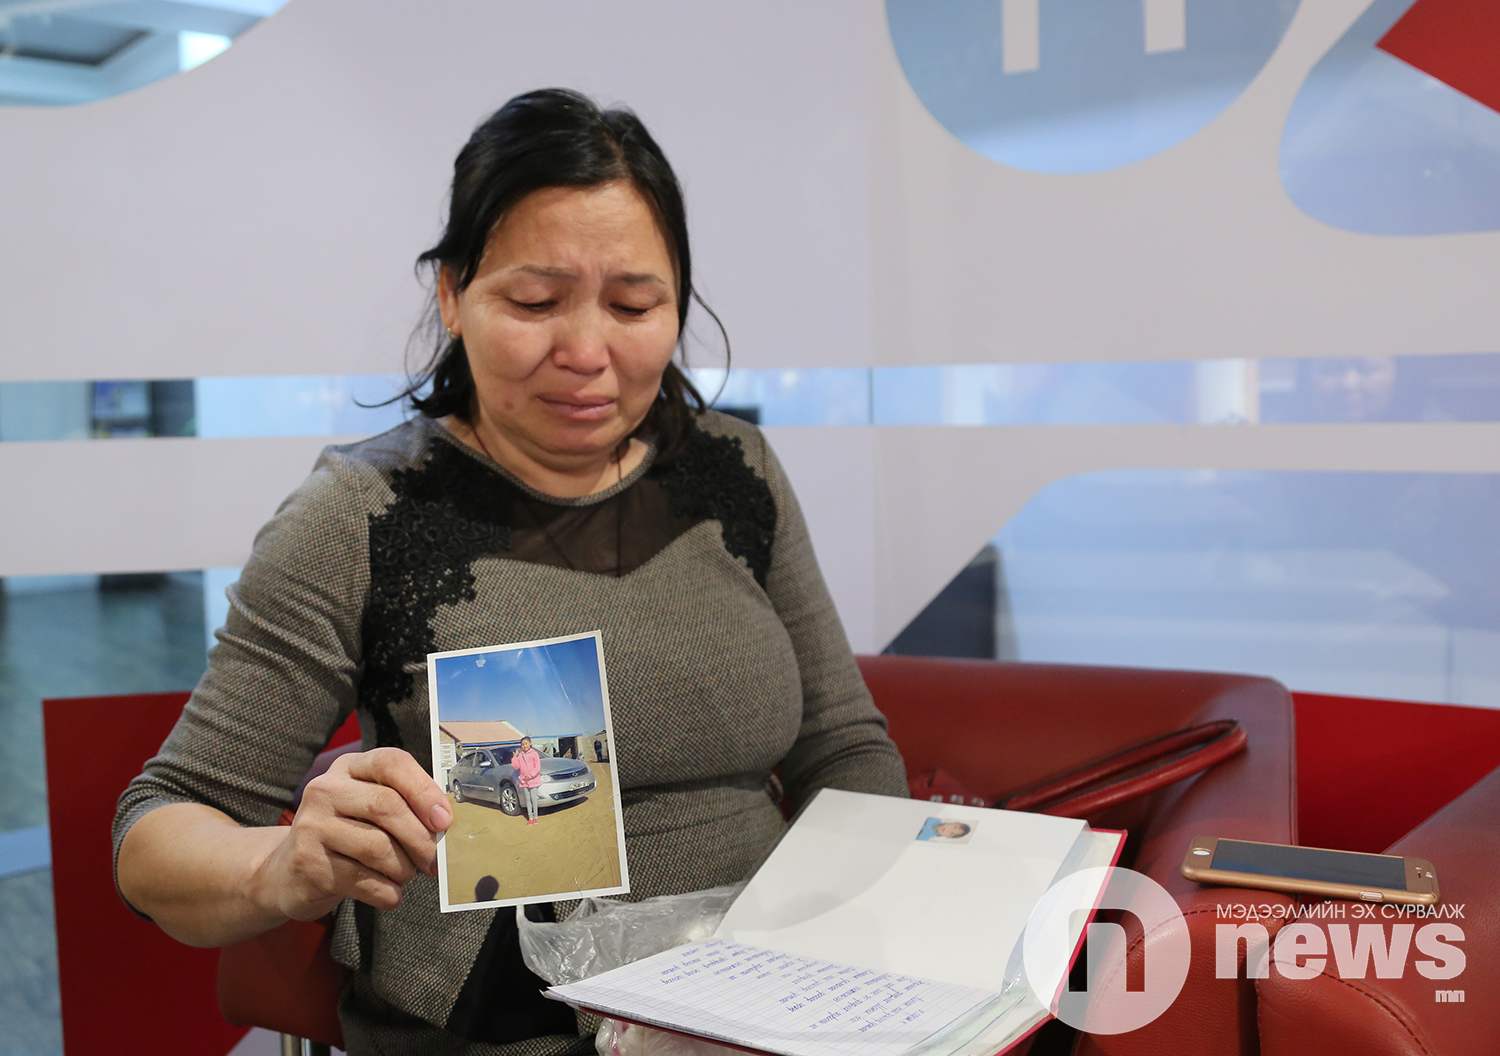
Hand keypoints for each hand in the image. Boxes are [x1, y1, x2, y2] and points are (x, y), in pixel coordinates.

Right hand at [250, 747, 451, 920]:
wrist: (288, 872)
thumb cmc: (347, 835)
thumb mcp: (370, 808)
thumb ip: (405, 805)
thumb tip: (444, 822)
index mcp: (349, 767)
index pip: (391, 763)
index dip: (424, 790)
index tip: (445, 821)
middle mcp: (326, 790)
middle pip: (387, 807)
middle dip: (420, 838)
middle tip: (433, 861)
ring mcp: (312, 826)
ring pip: (378, 848)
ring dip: (404, 869)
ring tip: (406, 875)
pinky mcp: (308, 863)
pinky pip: (364, 881)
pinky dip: (388, 892)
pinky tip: (389, 892)